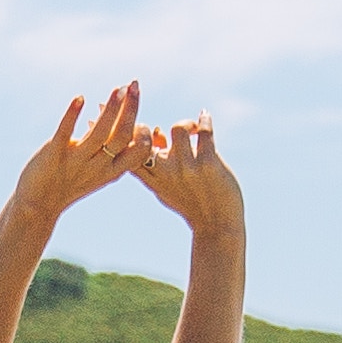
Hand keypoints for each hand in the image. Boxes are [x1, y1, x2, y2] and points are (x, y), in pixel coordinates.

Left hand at [7, 84, 149, 224]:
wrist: (38, 206)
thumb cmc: (70, 183)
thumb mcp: (97, 171)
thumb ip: (110, 150)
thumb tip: (121, 120)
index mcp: (111, 171)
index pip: (139, 151)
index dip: (143, 128)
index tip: (137, 105)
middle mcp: (97, 166)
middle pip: (122, 136)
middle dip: (131, 108)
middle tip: (133, 84)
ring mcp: (75, 161)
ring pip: (99, 133)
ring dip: (110, 109)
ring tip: (117, 89)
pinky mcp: (53, 155)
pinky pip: (64, 133)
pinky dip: (72, 115)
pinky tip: (79, 97)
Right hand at [127, 113, 240, 236]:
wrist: (218, 226)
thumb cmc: (191, 204)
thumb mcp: (166, 187)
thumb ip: (156, 163)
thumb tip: (156, 132)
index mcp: (152, 178)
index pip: (128, 152)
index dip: (123, 133)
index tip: (124, 121)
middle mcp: (166, 172)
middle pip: (144, 138)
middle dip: (144, 126)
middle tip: (155, 126)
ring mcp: (187, 167)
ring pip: (178, 129)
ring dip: (186, 124)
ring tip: (192, 129)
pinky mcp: (208, 164)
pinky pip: (205, 132)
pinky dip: (205, 120)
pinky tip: (204, 116)